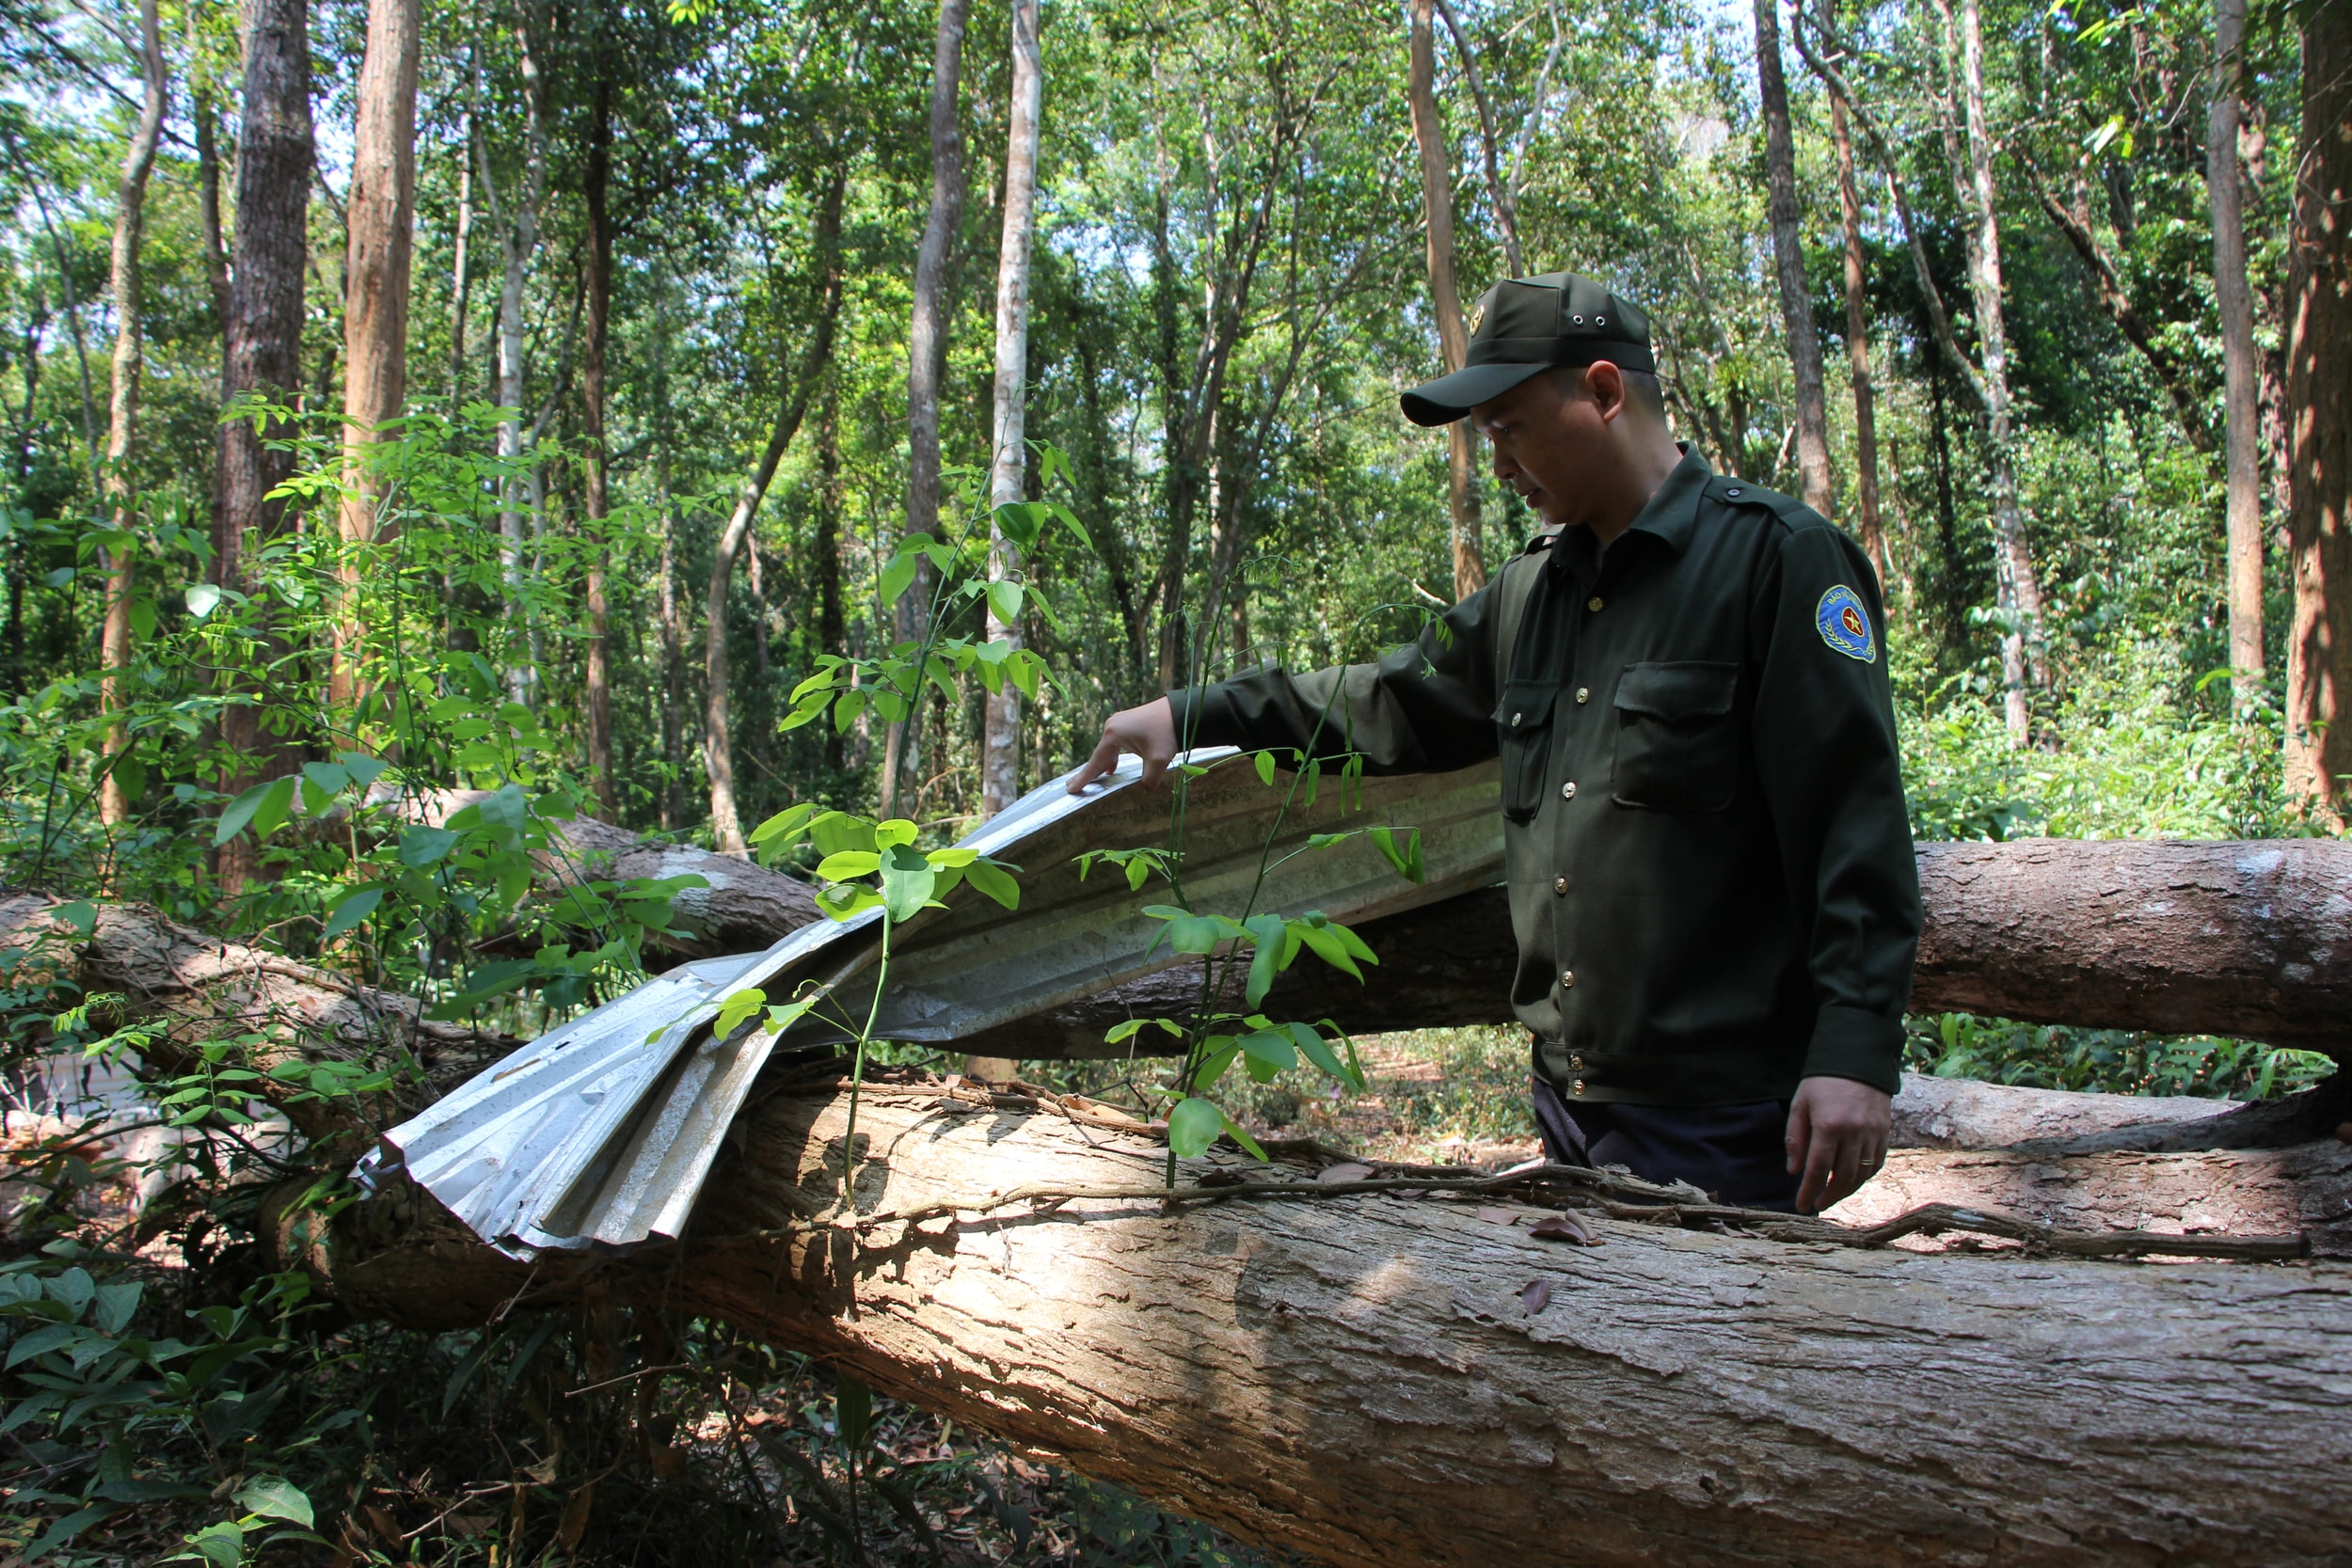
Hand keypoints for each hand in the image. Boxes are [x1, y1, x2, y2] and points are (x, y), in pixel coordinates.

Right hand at [1069, 697, 1178, 792]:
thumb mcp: (1158, 761)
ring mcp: (1119, 722)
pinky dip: (1113, 756)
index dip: (1084, 778)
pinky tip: (1113, 766)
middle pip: (1099, 754)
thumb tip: (1145, 789)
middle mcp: (1112, 726)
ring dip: (1103, 764)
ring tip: (1097, 778)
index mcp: (1113, 735)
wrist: (1181, 711)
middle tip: (1074, 786)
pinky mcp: (1128, 721)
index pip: (1096, 762)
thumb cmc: (1167, 732)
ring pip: (1108, 749)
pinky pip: (1116, 743)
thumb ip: (1149, 780)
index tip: (1071, 788)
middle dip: (1090, 771)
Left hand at [1784, 1075, 1891, 1213]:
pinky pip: (1877, 1163)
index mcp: (1829, 1125)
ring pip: (1862, 1174)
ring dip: (1847, 1190)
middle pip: (1843, 1177)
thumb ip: (1796, 1138)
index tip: (1802, 1206)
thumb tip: (1794, 1171)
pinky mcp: (1886, 1132)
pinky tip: (1852, 1180)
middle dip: (1829, 1196)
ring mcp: (1873, 1133)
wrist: (1858, 1059)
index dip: (1809, 1191)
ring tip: (1832, 1195)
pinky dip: (1864, 1176)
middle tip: (1818, 1204)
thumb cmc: (1823, 1082)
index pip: (1818, 1168)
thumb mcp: (1800, 1104)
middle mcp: (1854, 1132)